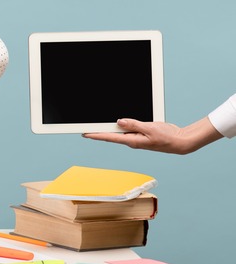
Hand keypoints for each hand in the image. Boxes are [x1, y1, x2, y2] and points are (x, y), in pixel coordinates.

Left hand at [83, 117, 222, 153]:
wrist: (180, 142)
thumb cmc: (167, 137)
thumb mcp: (149, 128)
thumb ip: (133, 124)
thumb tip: (119, 122)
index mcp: (132, 141)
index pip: (110, 137)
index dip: (96, 135)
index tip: (85, 133)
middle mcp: (132, 140)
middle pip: (112, 135)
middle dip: (99, 131)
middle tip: (86, 127)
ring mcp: (136, 138)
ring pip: (120, 131)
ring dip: (110, 127)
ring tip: (97, 123)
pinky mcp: (141, 134)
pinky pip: (128, 128)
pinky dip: (122, 125)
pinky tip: (118, 121)